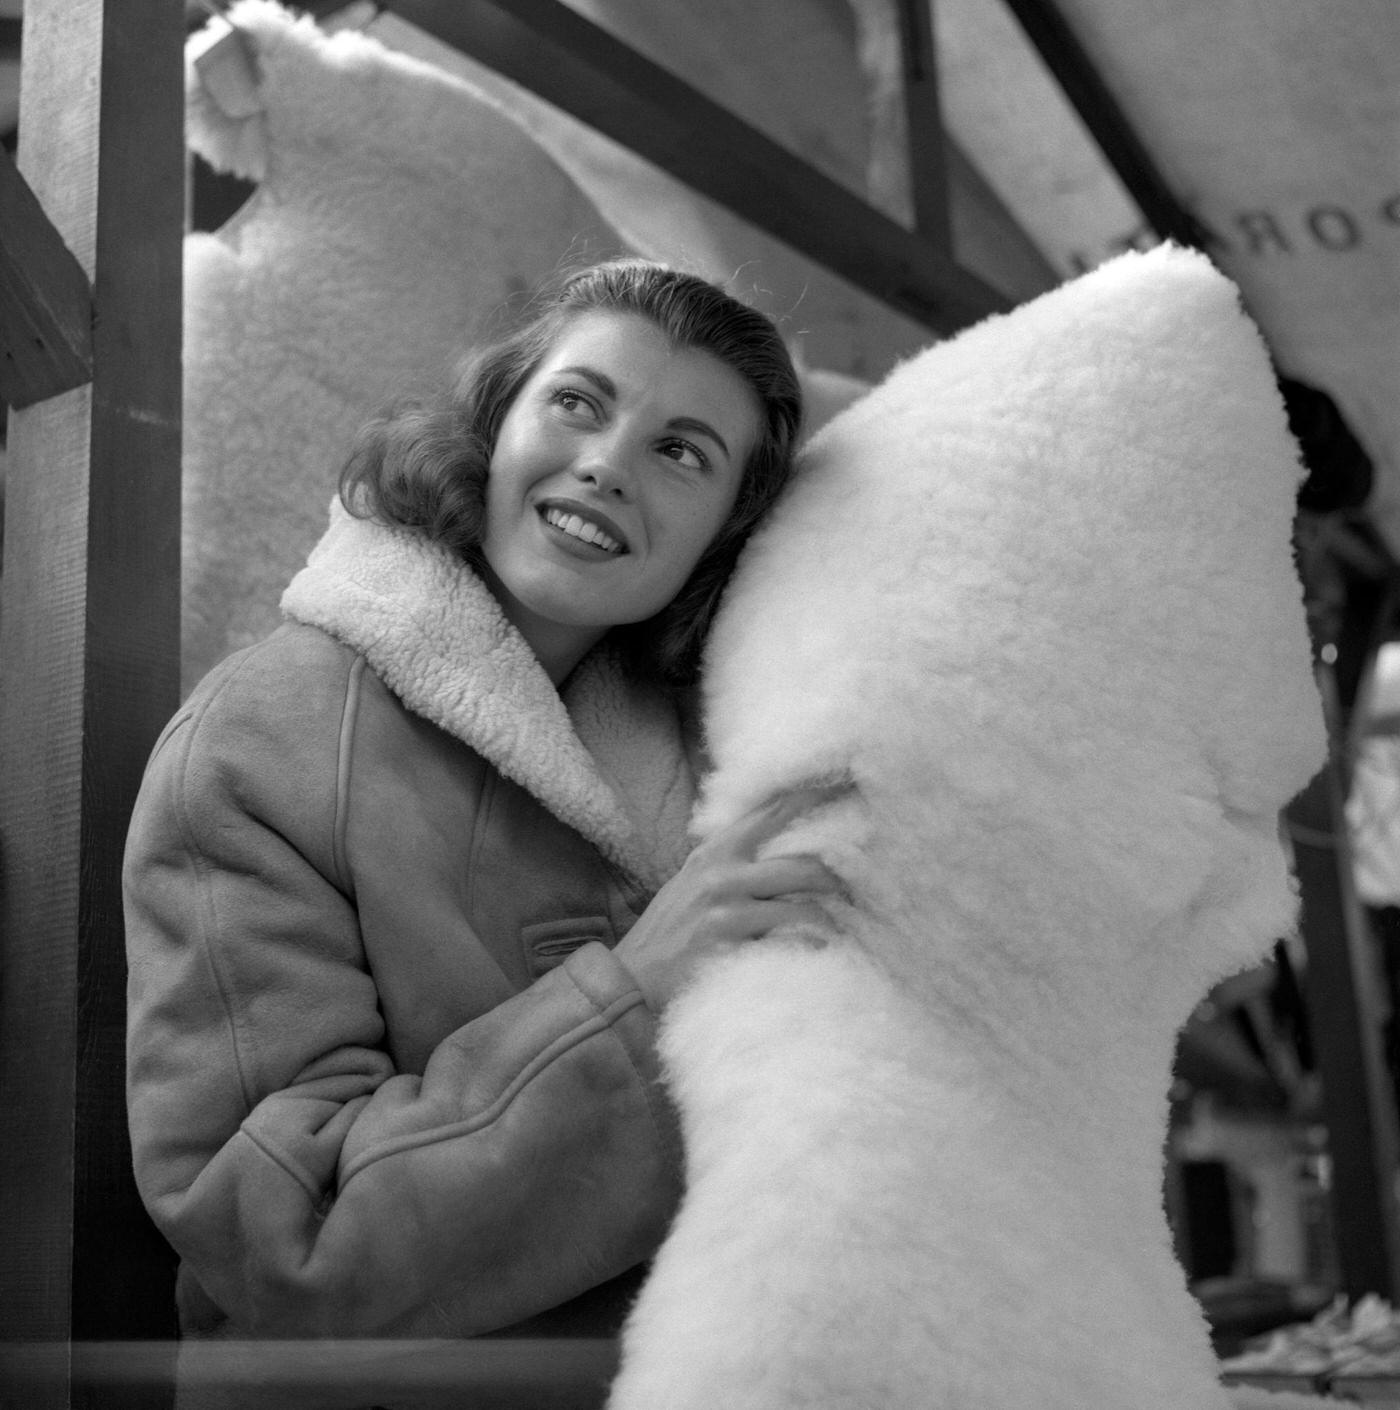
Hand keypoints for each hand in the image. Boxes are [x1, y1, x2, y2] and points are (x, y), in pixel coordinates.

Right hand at [613, 783, 849, 1010]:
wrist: (631, 978)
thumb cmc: (670, 930)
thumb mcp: (694, 880)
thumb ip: (730, 859)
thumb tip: (779, 840)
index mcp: (716, 850)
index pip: (773, 812)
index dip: (814, 795)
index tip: (847, 785)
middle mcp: (722, 873)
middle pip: (802, 865)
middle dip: (837, 878)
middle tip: (856, 889)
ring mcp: (726, 909)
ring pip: (802, 906)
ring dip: (829, 922)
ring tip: (838, 931)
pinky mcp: (730, 944)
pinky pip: (788, 941)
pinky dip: (809, 947)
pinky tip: (818, 954)